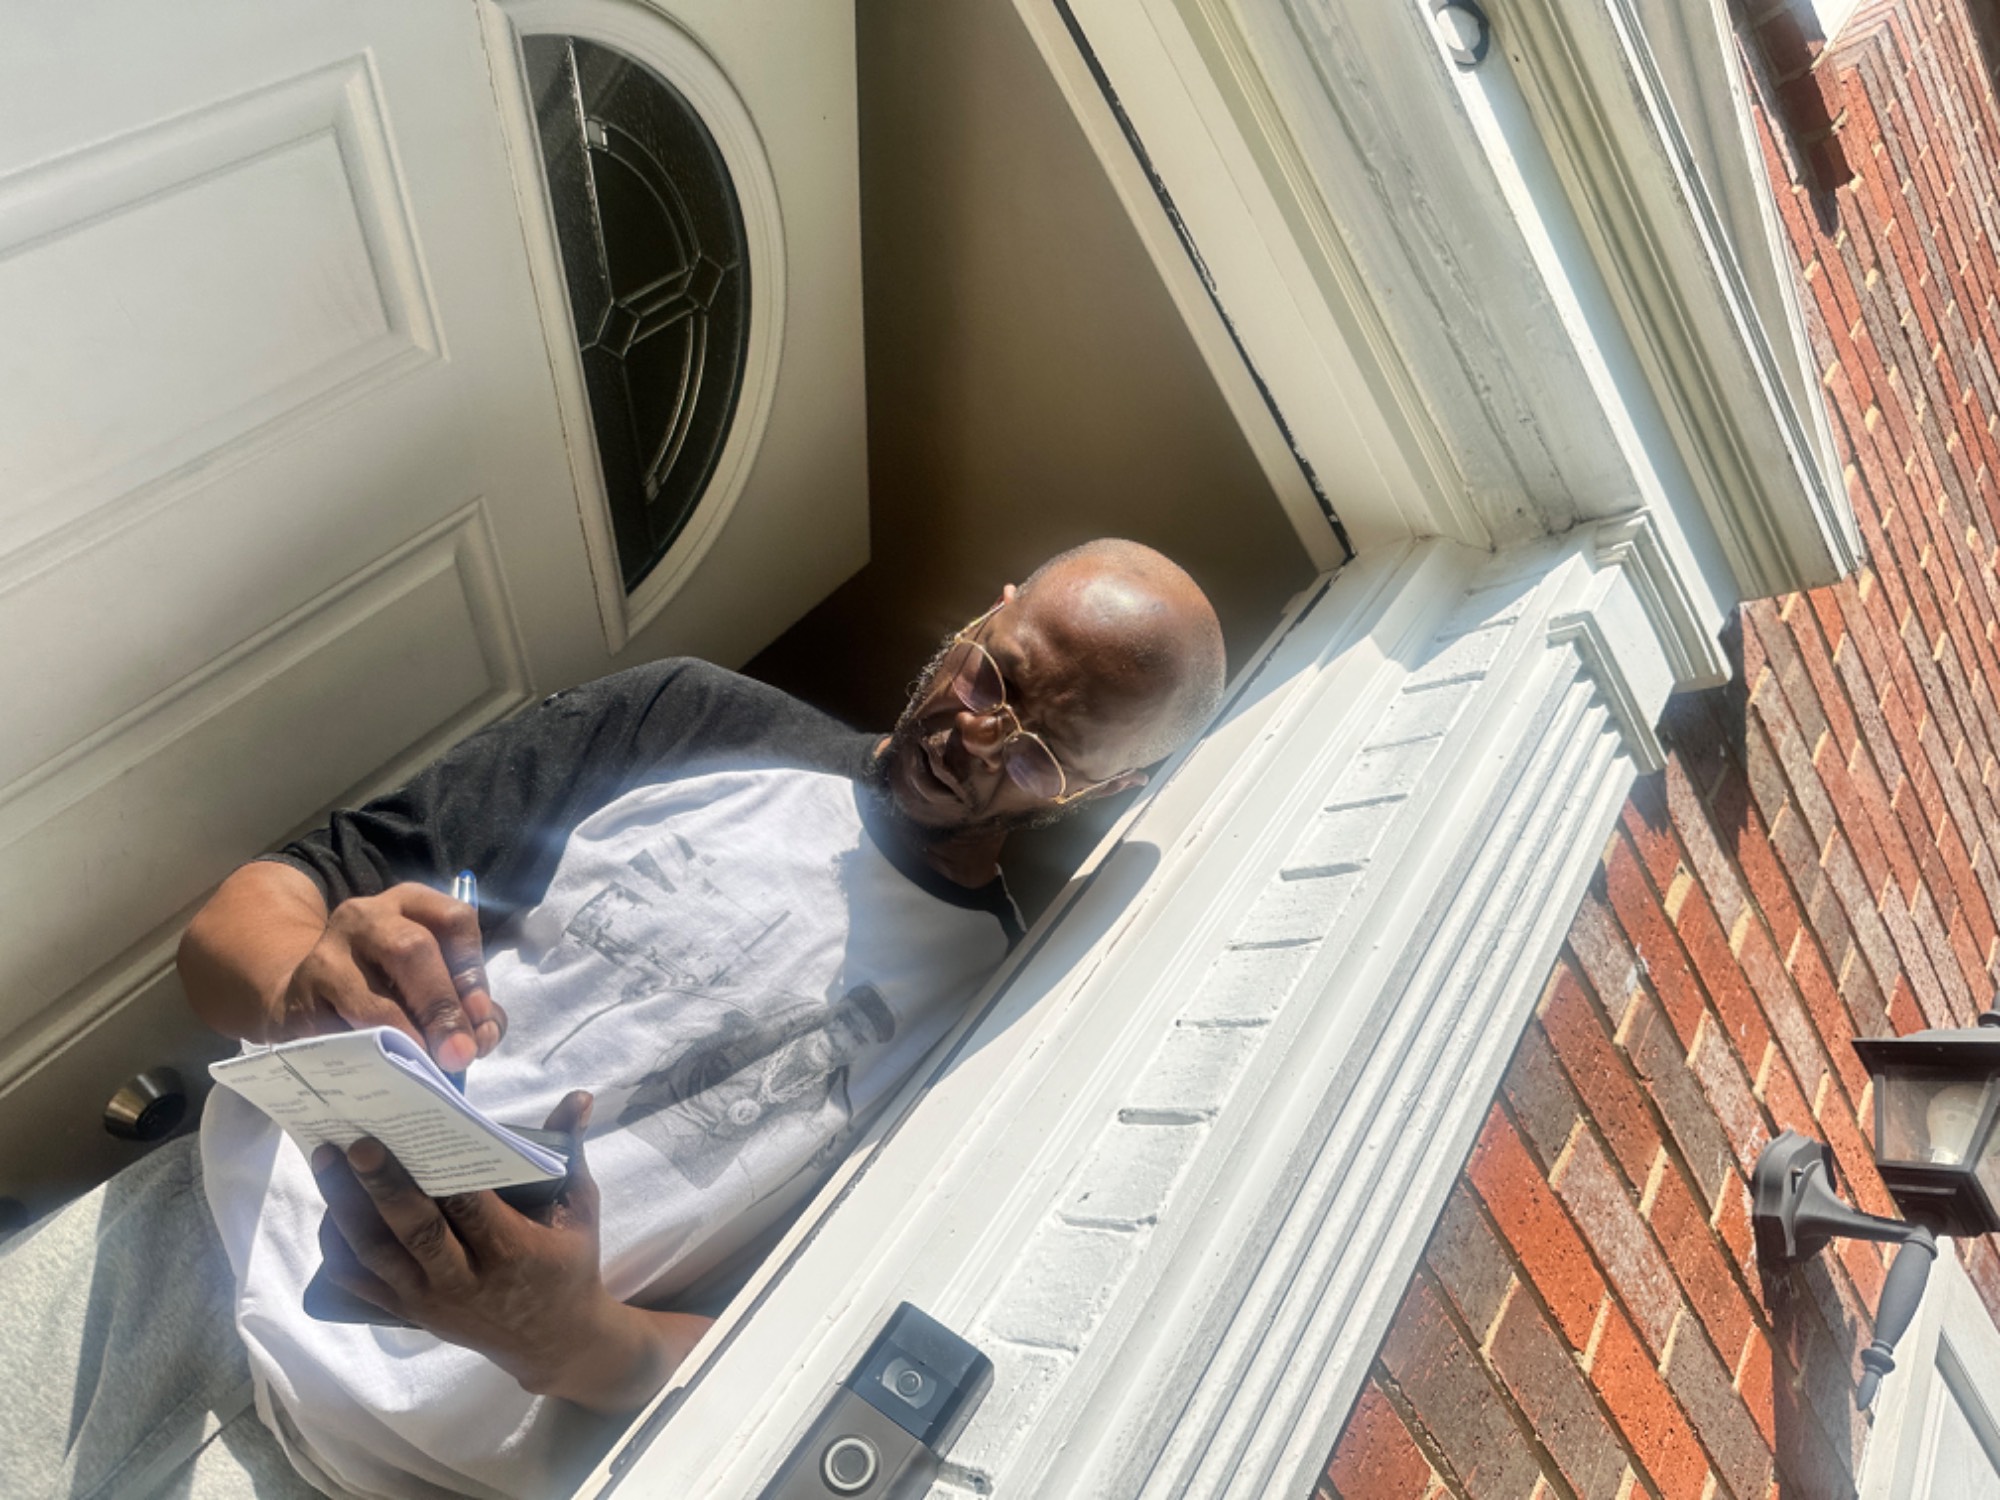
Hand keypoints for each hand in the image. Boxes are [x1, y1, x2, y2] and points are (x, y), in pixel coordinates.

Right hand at [283, 881, 502, 1070]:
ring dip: (407, 1038)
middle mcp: (366, 917)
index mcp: (409, 904)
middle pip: (412, 949)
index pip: (453, 920)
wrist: (307, 997)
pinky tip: (384, 1071)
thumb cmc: (387, 986)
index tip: (480, 1015)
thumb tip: (479, 1037)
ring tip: (427, 1067)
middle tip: (459, 1052)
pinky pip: (339, 1034)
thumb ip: (467, 1005)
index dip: (472, 969)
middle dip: (442, 1006)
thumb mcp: (431, 979)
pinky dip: (369, 1058)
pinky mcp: (299, 1000)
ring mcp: (326, 955)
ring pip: (372, 999)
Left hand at [311, 1092, 709, 1411]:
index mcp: (512, 1252)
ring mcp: (430, 1300)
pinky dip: (337, 1246)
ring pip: (377, 1255)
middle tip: (358, 1143)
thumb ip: (573, 1150)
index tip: (417, 1132)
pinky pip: (360, 1281)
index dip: (442, 1174)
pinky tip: (328, 1207)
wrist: (551, 1342)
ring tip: (326, 1159)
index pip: (471, 1209)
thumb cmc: (568, 1265)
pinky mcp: (408, 1312)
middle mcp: (465, 1281)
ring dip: (346, 1207)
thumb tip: (579, 1096)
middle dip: (384, 1187)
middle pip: (417, 1233)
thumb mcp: (580, 1209)